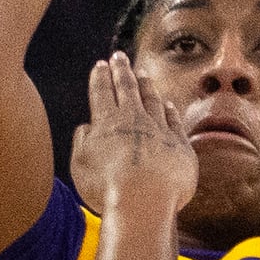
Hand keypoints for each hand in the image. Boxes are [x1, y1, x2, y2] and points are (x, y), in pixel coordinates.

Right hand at [71, 53, 196, 216]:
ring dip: (146, 85)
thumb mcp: (80, 164)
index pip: (101, 91)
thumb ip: (82, 141)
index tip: (100, 65)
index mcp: (106, 121)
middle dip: (121, 70)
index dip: (100, 77)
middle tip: (119, 57)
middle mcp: (133, 119)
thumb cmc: (106, 187)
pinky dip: (169, 110)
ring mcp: (159, 129)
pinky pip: (174, 121)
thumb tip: (87, 128)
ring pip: (152, 99)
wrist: (143, 202)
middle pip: (127, 88)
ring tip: (143, 74)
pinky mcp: (179, 144)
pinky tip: (167, 105)